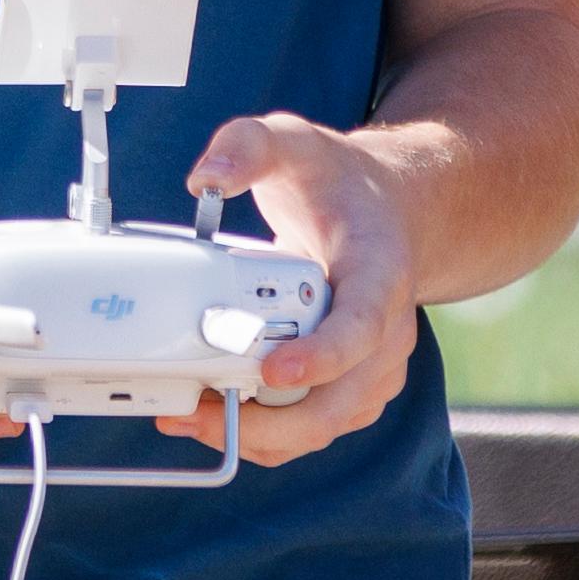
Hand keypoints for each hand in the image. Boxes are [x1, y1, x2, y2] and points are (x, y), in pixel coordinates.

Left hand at [174, 114, 420, 464]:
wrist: (385, 211)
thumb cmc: (339, 184)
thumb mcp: (295, 142)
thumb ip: (250, 145)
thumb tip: (207, 180)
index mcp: (380, 275)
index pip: (362, 326)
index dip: (321, 356)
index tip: (272, 370)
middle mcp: (387, 332)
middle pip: (338, 401)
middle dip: (266, 423)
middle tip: (197, 412)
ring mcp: (373, 366)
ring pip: (323, 426)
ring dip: (259, 436)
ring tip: (191, 416)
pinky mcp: (352, 387)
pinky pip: (313, 428)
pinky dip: (266, 436)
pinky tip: (216, 419)